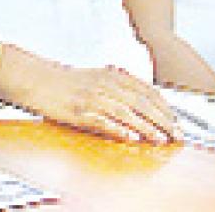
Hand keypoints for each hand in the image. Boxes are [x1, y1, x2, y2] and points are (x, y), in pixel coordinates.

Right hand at [27, 63, 178, 143]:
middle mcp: (106, 83)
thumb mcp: (97, 78)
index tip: (176, 120)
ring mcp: (93, 96)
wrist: (38, 79)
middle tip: (176, 134)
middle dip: (162, 119)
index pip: (146, 91)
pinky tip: (131, 137)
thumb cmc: (68, 82)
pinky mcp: (79, 110)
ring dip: (146, 126)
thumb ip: (119, 87)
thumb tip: (142, 102)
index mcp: (113, 75)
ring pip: (126, 112)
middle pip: (141, 102)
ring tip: (161, 138)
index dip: (164, 107)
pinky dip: (119, 129)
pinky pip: (103, 120)